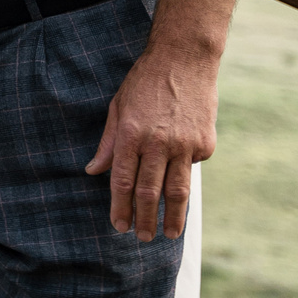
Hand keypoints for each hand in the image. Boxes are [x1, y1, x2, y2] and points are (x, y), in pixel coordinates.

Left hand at [86, 43, 218, 240]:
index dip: (119, 207)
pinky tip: (179, 184)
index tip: (118, 226)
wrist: (184, 59)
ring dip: (172, 217)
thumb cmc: (145, 82)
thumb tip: (92, 171)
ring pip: (177, 191)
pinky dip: (184, 178)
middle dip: (144, 220)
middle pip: (149, 192)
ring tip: (167, 234)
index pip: (122, 181)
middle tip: (142, 238)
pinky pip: (191, 168)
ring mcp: (184, 145)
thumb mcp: (118, 107)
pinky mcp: (205, 144)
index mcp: (131, 134)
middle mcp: (158, 143)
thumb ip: (108, 143)